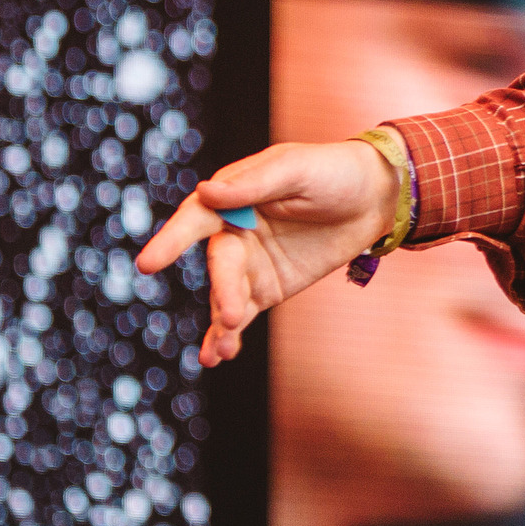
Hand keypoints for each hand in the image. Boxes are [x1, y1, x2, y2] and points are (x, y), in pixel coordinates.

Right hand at [138, 136, 403, 366]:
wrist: (375, 197)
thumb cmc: (333, 171)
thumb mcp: (297, 169)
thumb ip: (255, 185)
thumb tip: (206, 192)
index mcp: (232, 196)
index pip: (195, 219)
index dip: (171, 240)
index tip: (149, 263)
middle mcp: (233, 232)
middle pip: (220, 265)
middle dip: (223, 290)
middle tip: (230, 314)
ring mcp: (249, 264)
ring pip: (224, 295)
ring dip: (219, 323)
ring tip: (220, 351)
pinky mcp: (268, 288)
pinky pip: (241, 314)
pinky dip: (227, 335)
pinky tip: (218, 356)